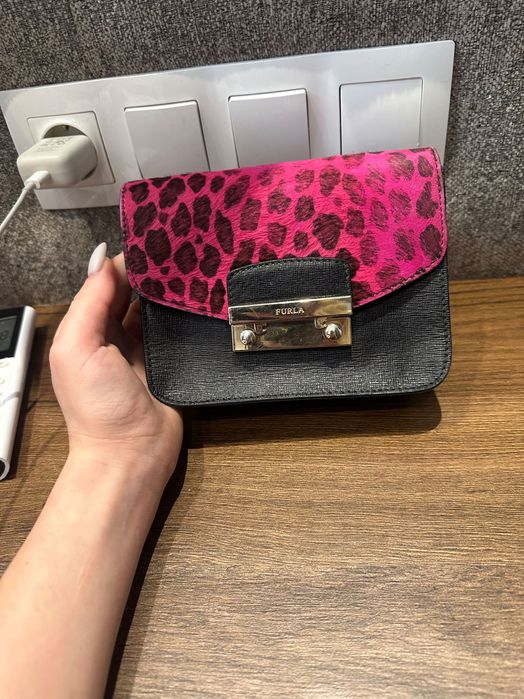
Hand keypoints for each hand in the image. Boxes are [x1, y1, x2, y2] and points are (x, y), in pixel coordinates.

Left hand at [50, 247, 182, 487]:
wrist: (131, 452)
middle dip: (152, 271)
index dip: (126, 261)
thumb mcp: (77, 349)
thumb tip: (104, 259)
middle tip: (180, 246)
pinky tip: (200, 295)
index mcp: (87, 327)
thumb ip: (88, 303)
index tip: (152, 239)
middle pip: (134, 291)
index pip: (106, 282)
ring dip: (170, 289)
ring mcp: (144, 347)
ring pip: (157, 307)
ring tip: (194, 262)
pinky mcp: (169, 360)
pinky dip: (184, 312)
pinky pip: (176, 329)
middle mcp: (115, 334)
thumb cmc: (98, 405)